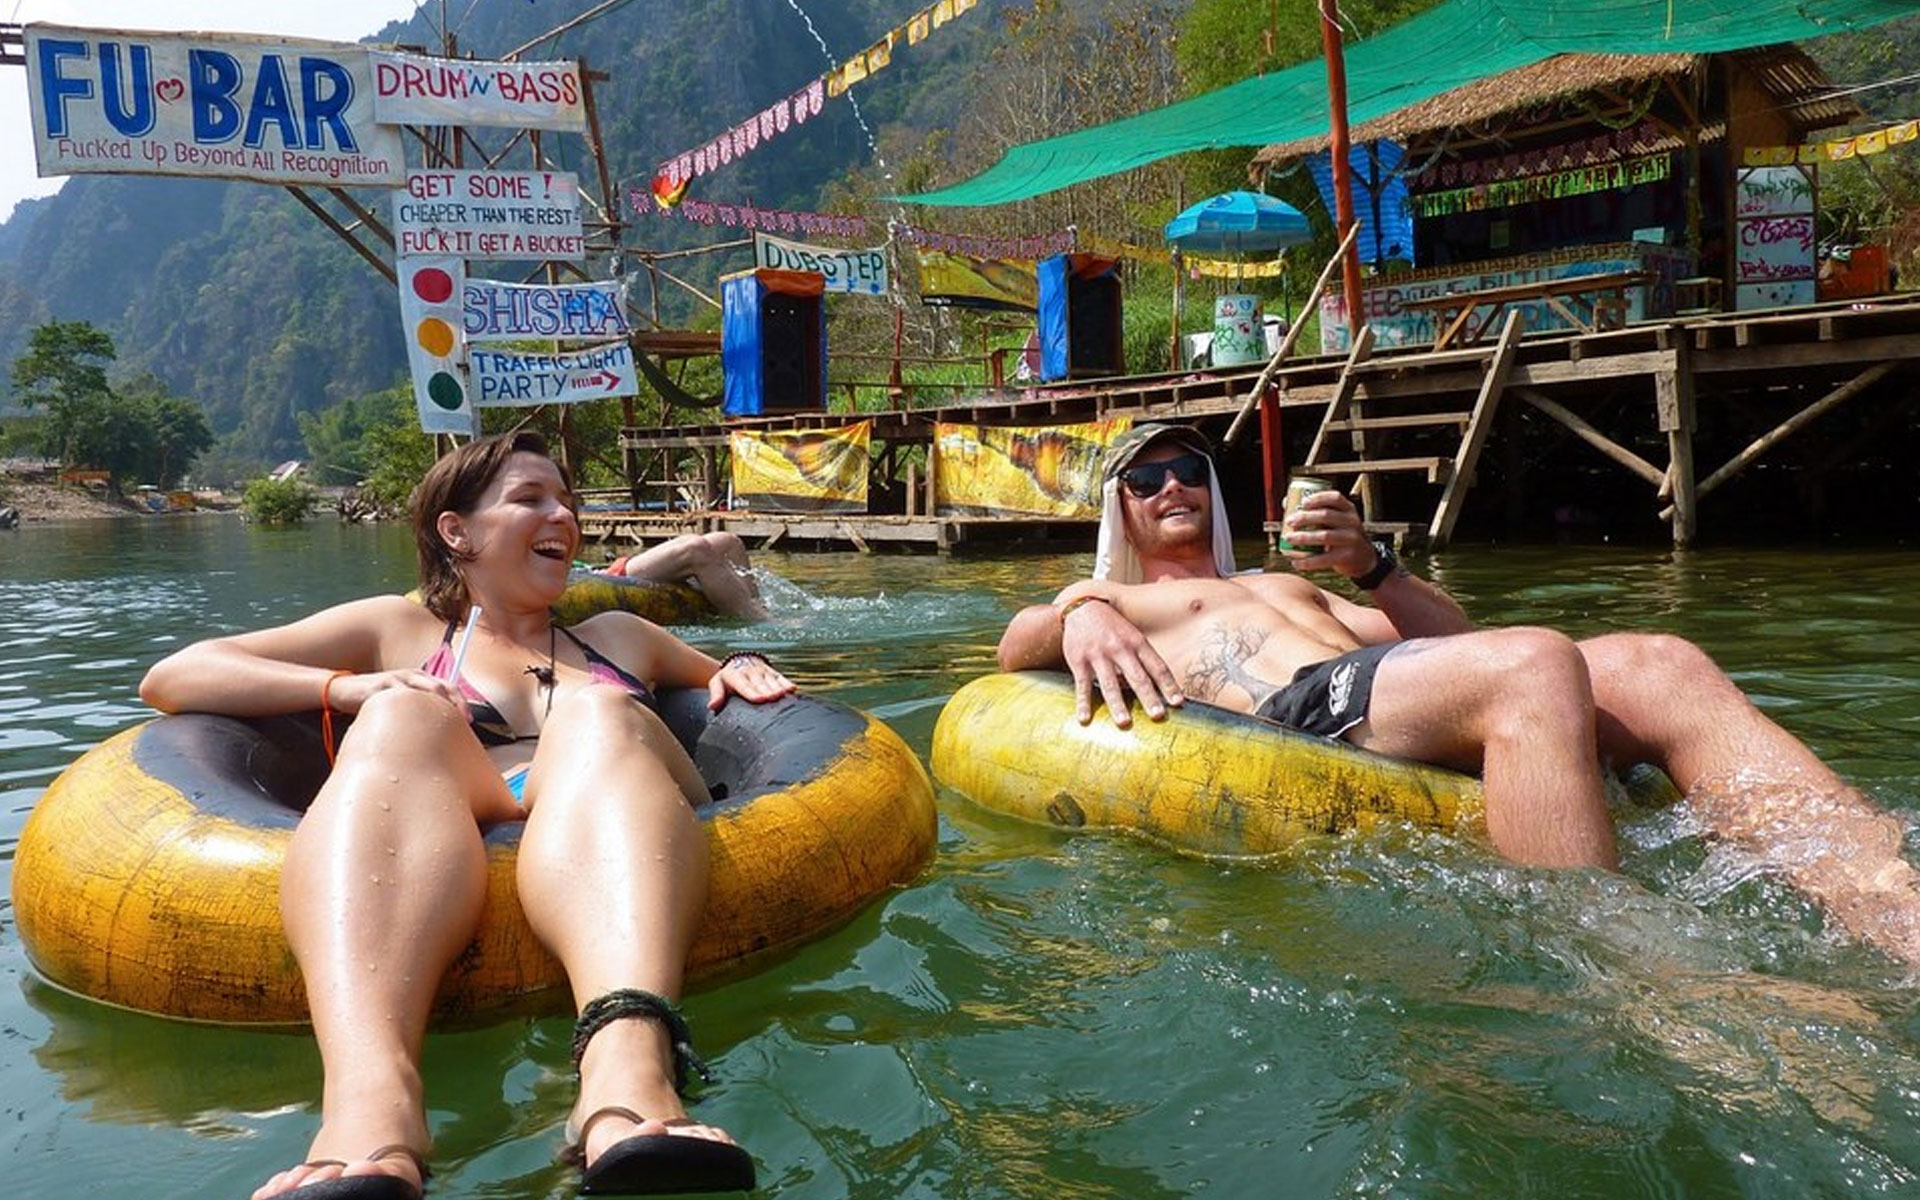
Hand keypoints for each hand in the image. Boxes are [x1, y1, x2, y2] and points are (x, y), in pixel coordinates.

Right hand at [327, 668, 462, 712]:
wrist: (343, 690)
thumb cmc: (375, 698)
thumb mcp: (400, 699)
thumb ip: (418, 708)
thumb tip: (439, 730)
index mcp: (419, 678)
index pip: (448, 686)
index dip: (461, 702)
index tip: (469, 721)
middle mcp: (410, 676)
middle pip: (441, 687)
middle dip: (454, 705)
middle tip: (461, 724)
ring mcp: (395, 680)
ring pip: (423, 691)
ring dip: (436, 706)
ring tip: (444, 724)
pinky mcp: (379, 689)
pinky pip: (398, 698)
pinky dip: (409, 709)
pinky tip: (414, 723)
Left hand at [708, 654, 796, 710]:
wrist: (738, 663)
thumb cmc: (727, 680)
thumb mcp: (717, 684)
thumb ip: (716, 695)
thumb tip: (711, 707)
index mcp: (735, 675)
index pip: (744, 686)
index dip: (752, 692)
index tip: (760, 699)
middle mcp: (750, 671)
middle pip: (760, 684)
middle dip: (767, 691)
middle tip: (774, 698)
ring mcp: (762, 670)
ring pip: (771, 680)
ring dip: (778, 687)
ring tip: (784, 695)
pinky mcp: (772, 671)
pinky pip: (780, 677)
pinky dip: (787, 683)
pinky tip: (793, 689)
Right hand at [1060, 600, 1182, 727]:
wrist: (1082, 608)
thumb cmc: (1113, 628)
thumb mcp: (1132, 636)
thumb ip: (1143, 659)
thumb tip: (1158, 689)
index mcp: (1137, 643)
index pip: (1157, 667)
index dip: (1169, 685)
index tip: (1178, 703)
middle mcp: (1120, 649)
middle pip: (1137, 677)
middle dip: (1148, 697)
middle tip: (1158, 716)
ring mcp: (1099, 655)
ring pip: (1110, 683)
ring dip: (1117, 705)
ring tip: (1124, 723)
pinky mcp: (1079, 661)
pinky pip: (1082, 685)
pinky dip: (1083, 703)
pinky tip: (1085, 718)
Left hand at [1280, 490, 1378, 578]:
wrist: (1364, 559)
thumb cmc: (1342, 535)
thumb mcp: (1338, 521)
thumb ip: (1317, 512)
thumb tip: (1286, 502)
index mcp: (1349, 510)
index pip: (1335, 498)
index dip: (1318, 498)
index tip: (1302, 503)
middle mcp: (1352, 522)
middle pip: (1326, 516)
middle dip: (1305, 518)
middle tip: (1289, 522)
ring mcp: (1351, 539)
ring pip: (1324, 536)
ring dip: (1303, 537)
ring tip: (1288, 538)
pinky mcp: (1347, 556)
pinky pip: (1325, 559)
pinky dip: (1308, 561)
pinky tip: (1296, 563)